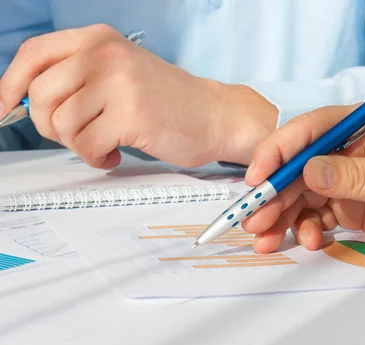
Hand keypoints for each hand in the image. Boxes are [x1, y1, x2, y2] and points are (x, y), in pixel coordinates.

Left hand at [0, 24, 275, 167]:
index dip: (10, 85)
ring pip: (61, 124)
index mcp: (99, 39)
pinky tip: (112, 155)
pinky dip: (95, 158)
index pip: (34, 54)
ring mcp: (119, 82)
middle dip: (49, 126)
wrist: (215, 116)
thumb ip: (77, 77)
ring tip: (102, 144)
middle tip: (76, 136)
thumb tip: (23, 101)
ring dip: (77, 145)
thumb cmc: (168, 102)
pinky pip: (86, 146)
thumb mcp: (119, 73)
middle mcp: (106, 54)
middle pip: (40, 95)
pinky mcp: (131, 113)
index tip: (4, 109)